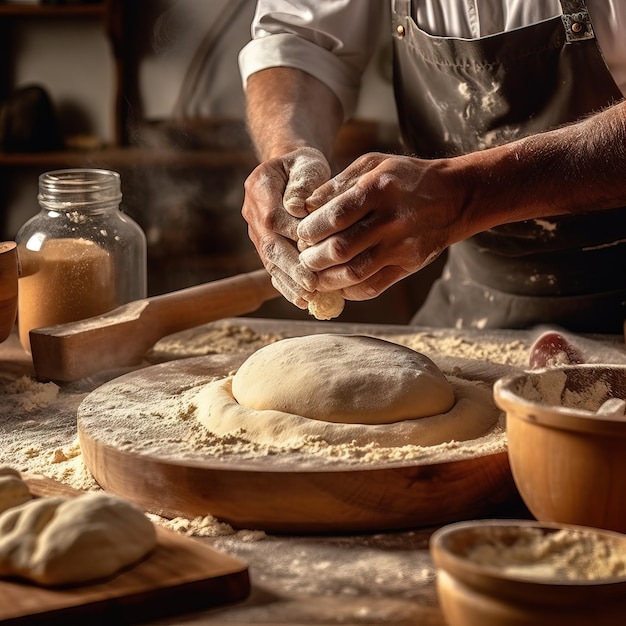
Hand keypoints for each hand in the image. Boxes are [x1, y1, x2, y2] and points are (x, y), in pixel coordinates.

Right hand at [242, 147, 330, 306]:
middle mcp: (252, 210)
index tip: (313, 249)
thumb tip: (296, 209)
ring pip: (270, 260)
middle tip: (311, 284)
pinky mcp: (264, 244)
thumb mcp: (307, 164)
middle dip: (291, 266)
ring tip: (308, 298)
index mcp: (259, 186)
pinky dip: (287, 285)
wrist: (292, 170)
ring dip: (289, 281)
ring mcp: (256, 230)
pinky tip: (302, 300)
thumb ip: (303, 184)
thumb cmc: (305, 167)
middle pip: (269, 244)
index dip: (292, 235)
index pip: (273, 217)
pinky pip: (273, 267)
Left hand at [296, 152, 464, 300]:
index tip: (300, 234)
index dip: (310, 230)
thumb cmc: (405, 178)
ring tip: (313, 274)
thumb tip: (303, 207)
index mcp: (380, 190)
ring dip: (326, 279)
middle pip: (341, 249)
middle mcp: (392, 220)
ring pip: (354, 273)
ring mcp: (402, 247)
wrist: (453, 197)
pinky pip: (372, 287)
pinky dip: (348, 291)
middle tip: (302, 258)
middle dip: (312, 258)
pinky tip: (336, 284)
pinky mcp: (409, 266)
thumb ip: (336, 184)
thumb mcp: (372, 165)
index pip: (335, 216)